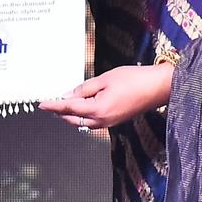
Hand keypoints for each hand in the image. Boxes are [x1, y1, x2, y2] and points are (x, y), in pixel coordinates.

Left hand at [41, 64, 171, 130]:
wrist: (159, 87)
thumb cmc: (135, 80)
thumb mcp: (105, 78)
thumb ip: (85, 88)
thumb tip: (69, 95)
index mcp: (98, 109)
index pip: (69, 108)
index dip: (53, 105)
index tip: (42, 104)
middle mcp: (102, 120)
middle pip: (73, 119)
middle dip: (60, 112)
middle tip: (49, 103)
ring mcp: (109, 123)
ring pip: (83, 122)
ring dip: (71, 114)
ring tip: (61, 104)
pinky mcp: (115, 121)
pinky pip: (93, 121)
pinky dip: (83, 115)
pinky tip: (81, 106)